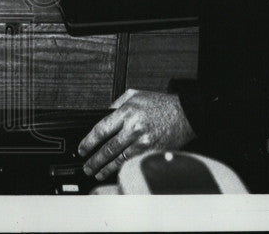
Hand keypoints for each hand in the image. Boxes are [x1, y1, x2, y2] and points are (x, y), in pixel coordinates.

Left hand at [77, 89, 194, 181]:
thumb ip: (116, 105)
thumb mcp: (134, 95)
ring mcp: (144, 142)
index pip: (101, 130)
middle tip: (86, 166)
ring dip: (106, 168)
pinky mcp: (153, 152)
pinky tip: (115, 173)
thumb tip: (102, 116)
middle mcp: (134, 128)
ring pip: (120, 159)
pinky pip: (134, 163)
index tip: (82, 149)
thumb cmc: (160, 104)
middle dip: (95, 160)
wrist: (186, 113)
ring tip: (97, 173)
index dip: (88, 142)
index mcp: (127, 112)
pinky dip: (123, 169)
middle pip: (108, 148)